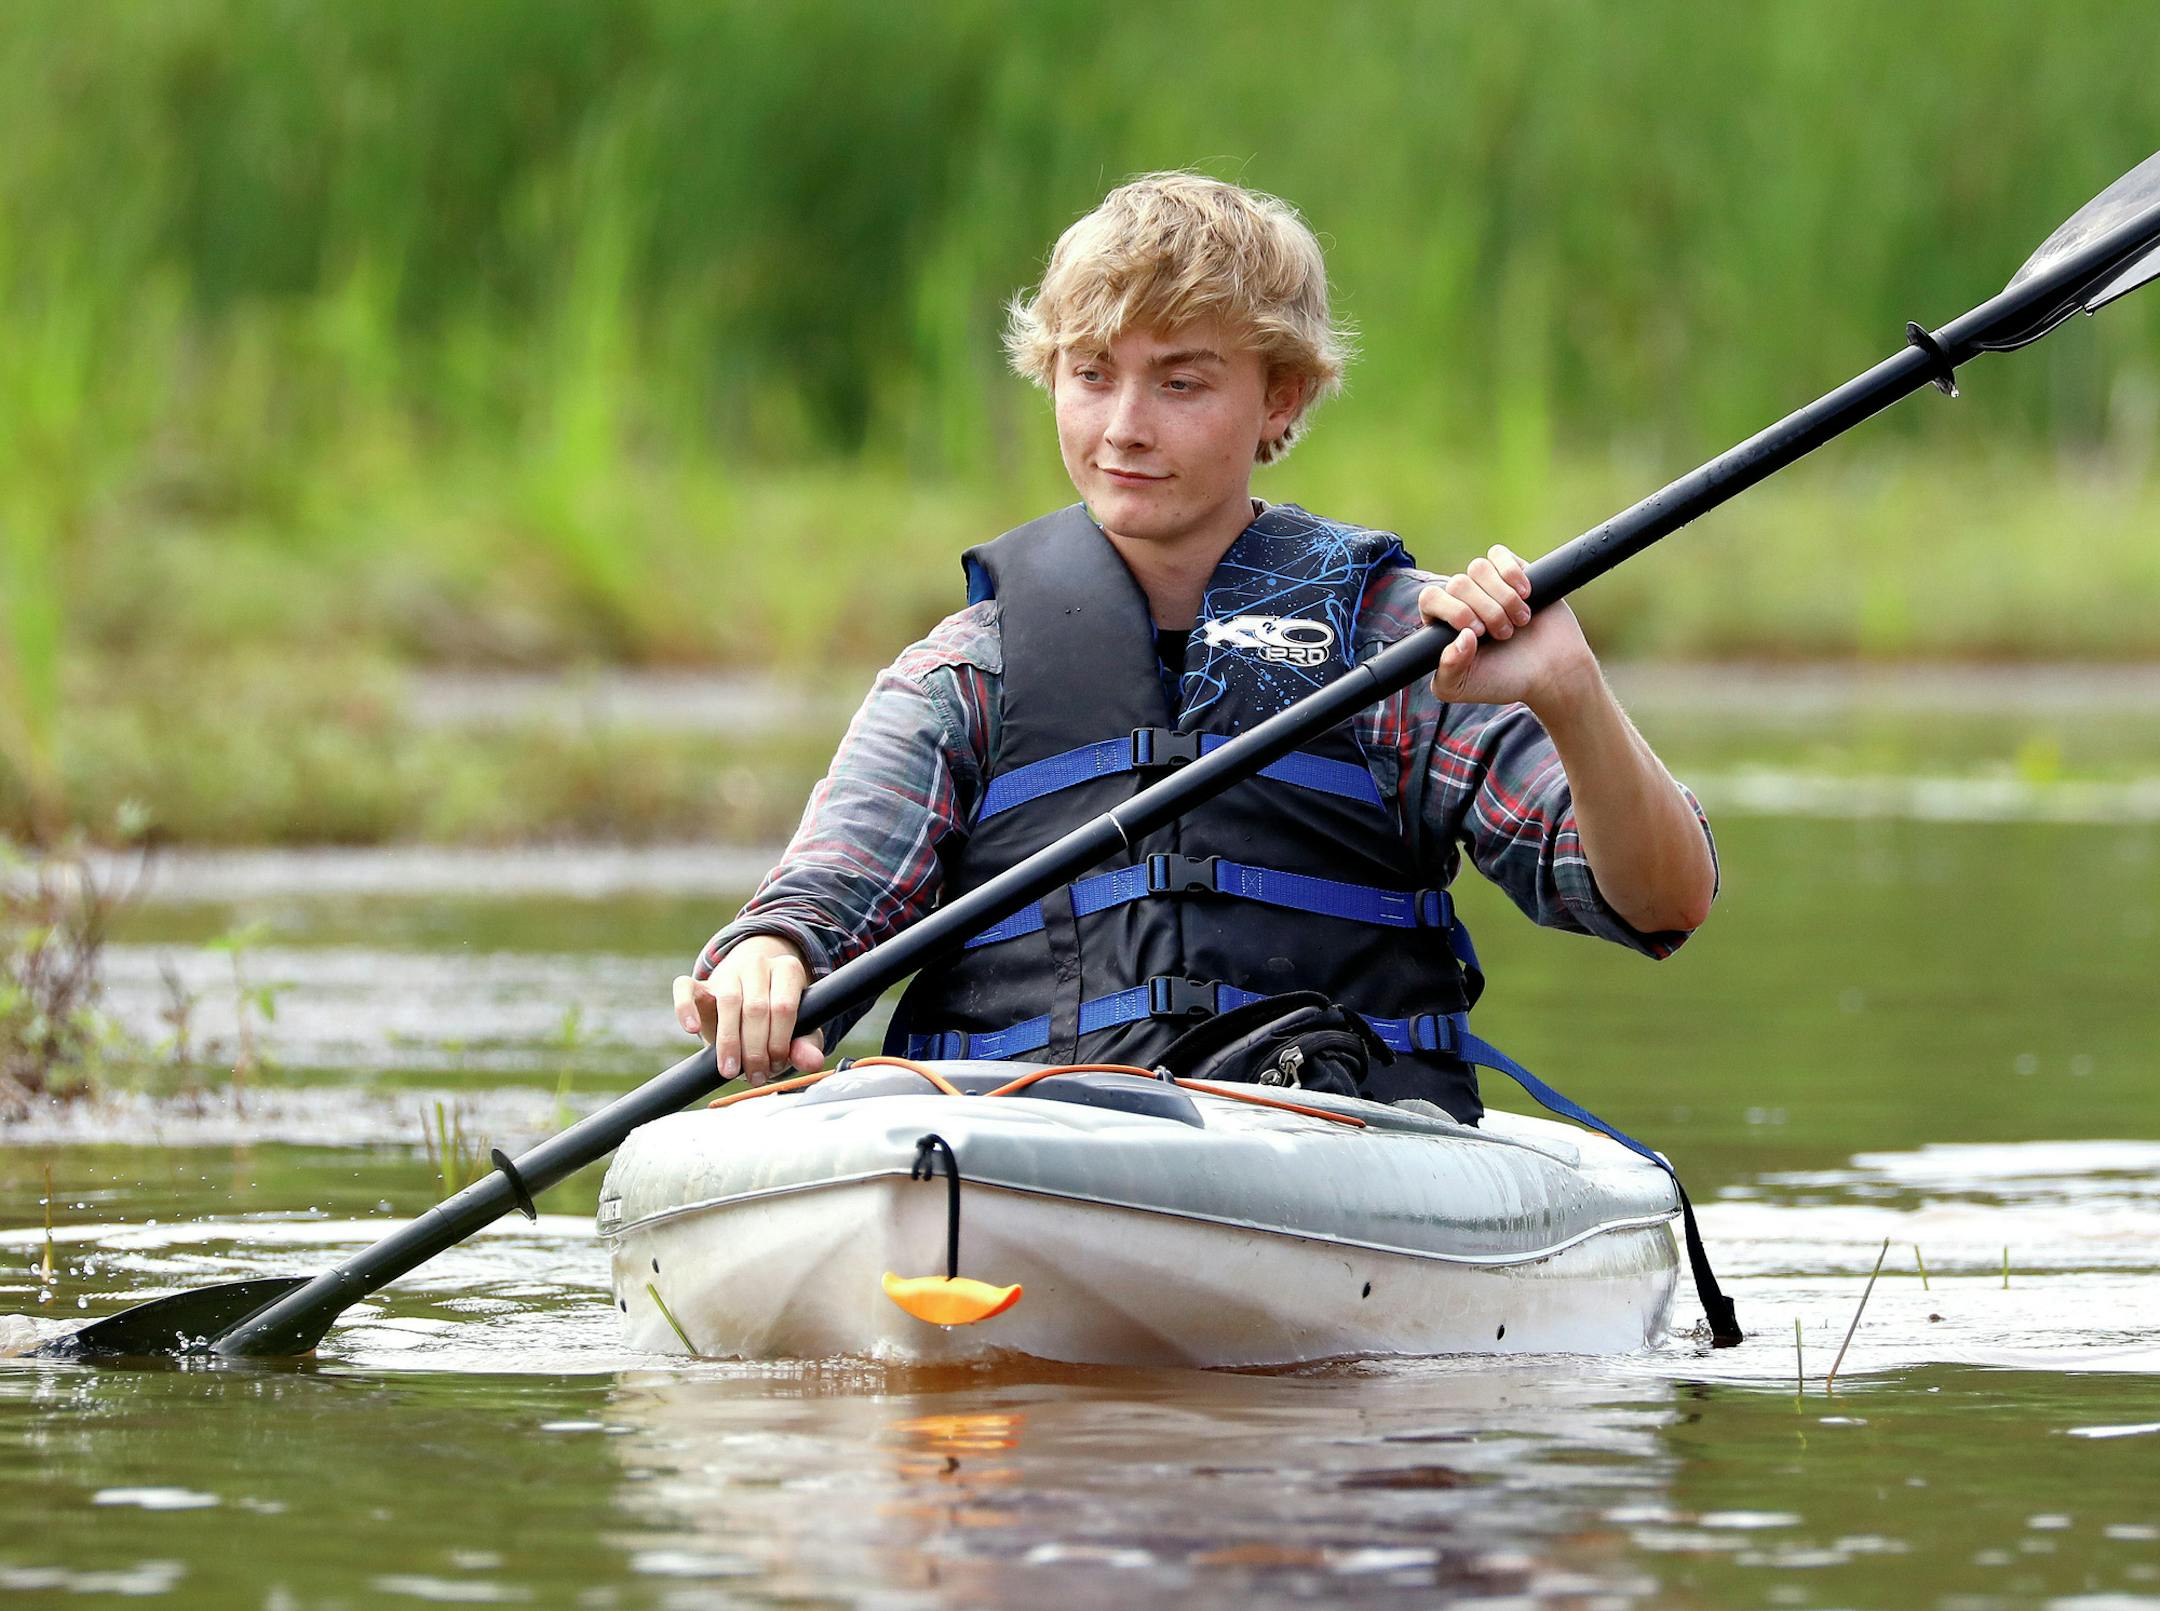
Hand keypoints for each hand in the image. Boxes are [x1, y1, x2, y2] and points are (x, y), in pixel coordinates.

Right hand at [672, 935, 824, 1085]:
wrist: (750, 994)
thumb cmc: (777, 1017)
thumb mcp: (798, 1028)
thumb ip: (806, 1044)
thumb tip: (813, 1062)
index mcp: (787, 970)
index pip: (783, 1007)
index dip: (779, 1041)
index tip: (776, 1065)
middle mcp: (757, 964)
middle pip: (756, 1007)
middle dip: (755, 1048)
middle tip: (755, 1075)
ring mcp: (727, 971)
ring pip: (727, 1000)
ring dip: (728, 1041)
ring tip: (729, 1070)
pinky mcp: (700, 982)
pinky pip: (685, 988)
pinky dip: (685, 1008)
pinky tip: (692, 1029)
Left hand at [1417, 544, 1595, 715]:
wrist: (1552, 673)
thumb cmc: (1504, 681)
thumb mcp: (1462, 687)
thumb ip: (1447, 670)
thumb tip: (1460, 637)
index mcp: (1444, 624)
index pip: (1430, 598)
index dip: (1453, 611)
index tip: (1476, 633)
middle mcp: (1463, 601)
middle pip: (1458, 583)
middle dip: (1485, 610)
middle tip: (1504, 635)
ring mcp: (1487, 585)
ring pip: (1478, 567)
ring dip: (1502, 597)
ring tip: (1519, 621)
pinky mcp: (1513, 572)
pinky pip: (1498, 554)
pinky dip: (1512, 574)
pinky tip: (1526, 595)